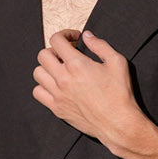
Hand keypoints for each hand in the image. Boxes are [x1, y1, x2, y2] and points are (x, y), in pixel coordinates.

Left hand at [32, 28, 140, 147]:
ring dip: (47, 68)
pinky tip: (55, 86)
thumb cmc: (120, 94)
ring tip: (59, 70)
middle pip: (43, 55)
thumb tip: (87, 36)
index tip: (74, 39)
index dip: (64, 34)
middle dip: (54, 50)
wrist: (118, 123)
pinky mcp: (57, 109)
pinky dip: (43, 87)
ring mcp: (58, 95)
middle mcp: (63, 78)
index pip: (56, 40)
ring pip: (37, 73)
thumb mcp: (117, 62)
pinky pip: (38, 93)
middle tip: (65, 55)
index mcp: (77, 64)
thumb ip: (100, 46)